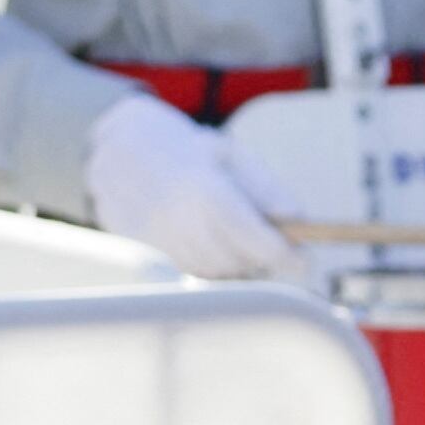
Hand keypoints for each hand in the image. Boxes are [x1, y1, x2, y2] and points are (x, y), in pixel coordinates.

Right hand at [84, 93, 303, 279]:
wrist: (119, 151)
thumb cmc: (186, 150)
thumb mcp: (231, 155)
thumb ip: (266, 188)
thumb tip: (299, 218)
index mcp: (207, 191)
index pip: (254, 237)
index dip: (284, 254)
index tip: (306, 263)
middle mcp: (180, 222)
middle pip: (237, 261)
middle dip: (263, 258)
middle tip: (276, 246)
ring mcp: (158, 242)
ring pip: (214, 272)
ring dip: (237, 265)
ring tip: (241, 239)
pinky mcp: (144, 255)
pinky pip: (189, 273)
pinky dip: (210, 266)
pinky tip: (212, 243)